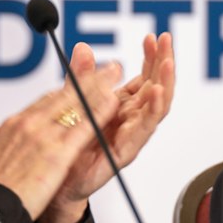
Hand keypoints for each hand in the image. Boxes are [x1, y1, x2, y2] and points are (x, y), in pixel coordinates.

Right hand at [0, 76, 117, 222]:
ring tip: (114, 75)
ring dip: (98, 87)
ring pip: (76, 104)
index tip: (78, 84)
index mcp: (13, 125)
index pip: (45, 101)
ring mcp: (44, 136)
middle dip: (87, 79)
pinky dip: (99, 112)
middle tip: (105, 68)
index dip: (66, 91)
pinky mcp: (57, 153)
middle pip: (64, 95)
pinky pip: (84, 126)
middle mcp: (29, 124)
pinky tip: (113, 102)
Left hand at [38, 33, 175, 222]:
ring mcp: (128, 136)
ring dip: (164, 83)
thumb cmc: (67, 150)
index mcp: (120, 107)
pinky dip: (152, 111)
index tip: (154, 37)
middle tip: (166, 41)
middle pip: (156, 88)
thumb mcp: (72, 104)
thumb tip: (83, 48)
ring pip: (156, 108)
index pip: (144, 78)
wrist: (54, 185)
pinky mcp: (123, 152)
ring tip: (167, 64)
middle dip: (163, 63)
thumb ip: (80, 78)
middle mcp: (129, 121)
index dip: (151, 57)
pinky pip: (143, 131)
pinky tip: (156, 93)